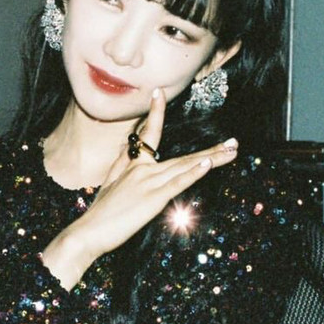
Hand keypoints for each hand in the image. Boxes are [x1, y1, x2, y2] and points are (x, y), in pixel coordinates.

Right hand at [42, 88, 237, 288]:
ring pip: (186, 166)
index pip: (148, 132)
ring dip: (212, 158)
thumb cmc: (100, 212)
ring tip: (233, 152)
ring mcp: (148, 182)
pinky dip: (193, 172)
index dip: (155, 112)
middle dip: (211, 149)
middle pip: (182, 155)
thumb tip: (130, 149)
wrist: (88, 231)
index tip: (159, 92)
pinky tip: (208, 164)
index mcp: (133, 164)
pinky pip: (176, 183)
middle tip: (234, 142)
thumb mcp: (110, 182)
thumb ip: (122, 165)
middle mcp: (143, 169)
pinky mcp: (152, 198)